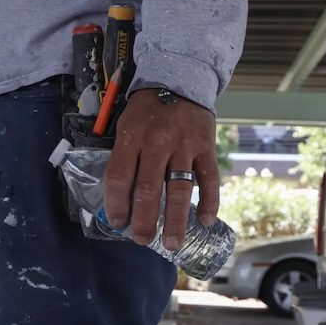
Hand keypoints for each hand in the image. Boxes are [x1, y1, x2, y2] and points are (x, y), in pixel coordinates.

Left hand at [103, 89, 220, 250]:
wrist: (181, 80)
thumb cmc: (147, 111)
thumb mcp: (125, 126)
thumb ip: (122, 158)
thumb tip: (118, 199)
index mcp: (132, 137)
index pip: (119, 177)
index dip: (115, 204)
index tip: (117, 222)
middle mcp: (158, 143)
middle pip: (148, 189)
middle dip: (144, 220)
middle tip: (141, 240)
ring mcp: (185, 146)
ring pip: (179, 188)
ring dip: (175, 220)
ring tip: (172, 243)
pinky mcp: (207, 148)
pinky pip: (209, 179)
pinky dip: (209, 201)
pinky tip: (204, 221)